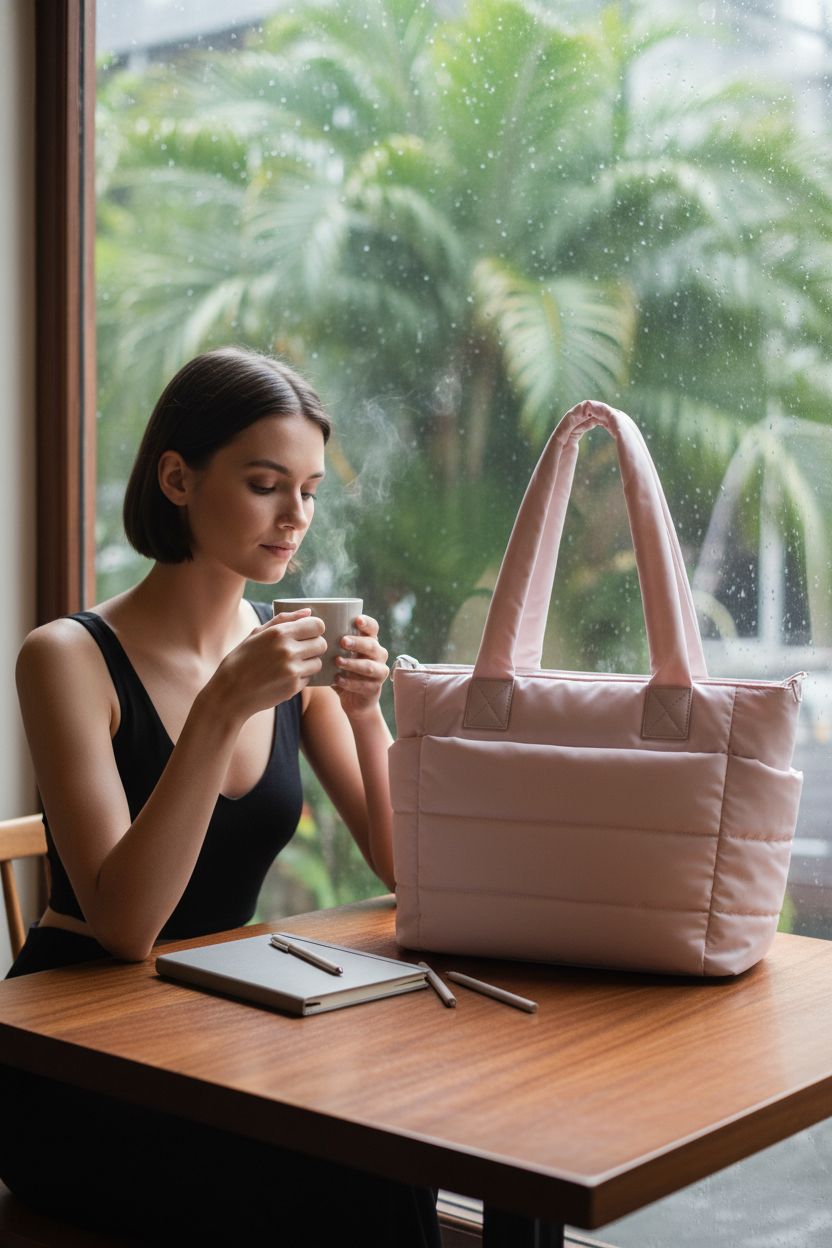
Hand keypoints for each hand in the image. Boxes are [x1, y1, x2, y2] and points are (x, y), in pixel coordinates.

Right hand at [210, 609, 325, 721]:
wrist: (230, 693)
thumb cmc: (242, 660)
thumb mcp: (257, 634)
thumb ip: (284, 619)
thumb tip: (308, 612)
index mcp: (279, 633)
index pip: (317, 625)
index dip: (315, 629)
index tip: (308, 633)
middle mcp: (288, 650)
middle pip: (321, 644)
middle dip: (314, 646)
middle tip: (300, 650)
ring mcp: (292, 670)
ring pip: (318, 663)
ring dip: (309, 663)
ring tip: (290, 665)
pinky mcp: (293, 687)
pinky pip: (309, 678)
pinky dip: (300, 677)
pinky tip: (283, 677)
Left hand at [332, 614, 389, 719]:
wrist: (354, 700)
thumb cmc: (343, 670)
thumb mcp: (338, 655)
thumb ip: (331, 643)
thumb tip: (309, 629)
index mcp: (370, 641)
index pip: (373, 628)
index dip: (367, 623)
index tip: (357, 620)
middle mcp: (378, 655)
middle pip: (372, 645)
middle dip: (357, 643)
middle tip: (342, 641)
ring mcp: (379, 672)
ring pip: (369, 666)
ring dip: (353, 663)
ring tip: (338, 662)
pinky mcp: (375, 688)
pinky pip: (364, 685)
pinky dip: (349, 683)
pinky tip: (337, 680)